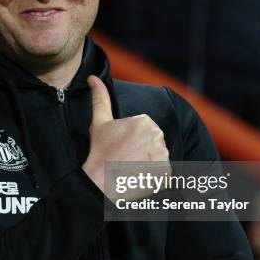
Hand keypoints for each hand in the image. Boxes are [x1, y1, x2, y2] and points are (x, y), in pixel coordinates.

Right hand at [82, 75, 169, 196]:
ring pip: (158, 155)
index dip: (131, 138)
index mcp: (145, 121)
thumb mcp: (99, 122)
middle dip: (141, 149)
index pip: (143, 129)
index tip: (121, 147)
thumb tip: (93, 77)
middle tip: (124, 158)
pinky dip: (152, 175)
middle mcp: (157, 135)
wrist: (101, 181)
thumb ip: (100, 98)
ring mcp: (163, 155)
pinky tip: (138, 175)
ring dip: (147, 161)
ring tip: (131, 167)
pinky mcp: (166, 172)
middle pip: (152, 141)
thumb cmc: (100, 151)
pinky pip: (162, 172)